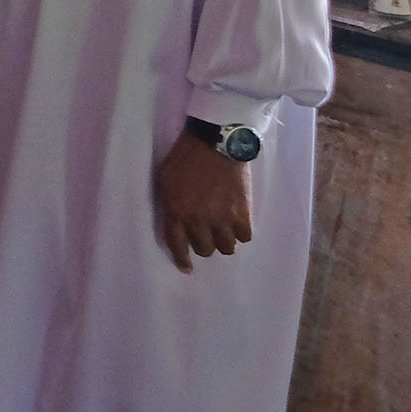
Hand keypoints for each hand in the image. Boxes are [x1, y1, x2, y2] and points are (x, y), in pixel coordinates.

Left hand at [154, 132, 252, 273]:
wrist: (214, 142)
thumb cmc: (185, 156)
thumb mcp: (165, 179)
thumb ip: (170, 202)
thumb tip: (172, 218)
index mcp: (176, 212)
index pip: (177, 245)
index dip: (182, 260)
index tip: (188, 269)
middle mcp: (198, 221)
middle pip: (204, 249)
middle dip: (205, 244)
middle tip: (209, 236)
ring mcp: (221, 218)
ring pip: (226, 248)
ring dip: (225, 242)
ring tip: (225, 233)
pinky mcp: (242, 213)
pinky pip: (245, 237)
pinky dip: (242, 233)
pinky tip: (239, 225)